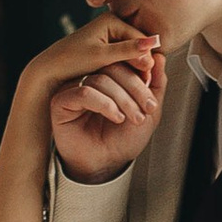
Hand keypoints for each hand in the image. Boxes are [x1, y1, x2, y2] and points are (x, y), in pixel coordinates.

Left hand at [28, 12, 156, 100]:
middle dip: (142, 64)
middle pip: (137, 46)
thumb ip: (128, 50)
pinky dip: (127, 70)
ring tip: (138, 88)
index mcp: (111, 20)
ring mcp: (110, 36)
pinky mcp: (107, 48)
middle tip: (145, 87)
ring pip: (132, 54)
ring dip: (135, 69)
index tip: (148, 80)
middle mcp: (112, 24)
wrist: (50, 70)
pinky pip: (124, 59)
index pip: (140, 39)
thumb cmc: (71, 61)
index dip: (146, 59)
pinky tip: (127, 84)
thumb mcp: (101, 56)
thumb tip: (155, 42)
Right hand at [48, 26, 164, 184]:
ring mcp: (73, 88)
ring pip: (100, 80)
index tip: (152, 100)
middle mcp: (89, 77)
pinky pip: (83, 92)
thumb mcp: (149, 110)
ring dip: (122, 99)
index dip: (142, 75)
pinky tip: (115, 117)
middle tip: (146, 109)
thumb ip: (156, 84)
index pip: (124, 61)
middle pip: (112, 67)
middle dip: (135, 88)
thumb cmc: (122, 139)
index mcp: (109, 75)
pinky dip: (104, 104)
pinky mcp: (61, 102)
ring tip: (133, 118)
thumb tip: (160, 57)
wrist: (106, 164)